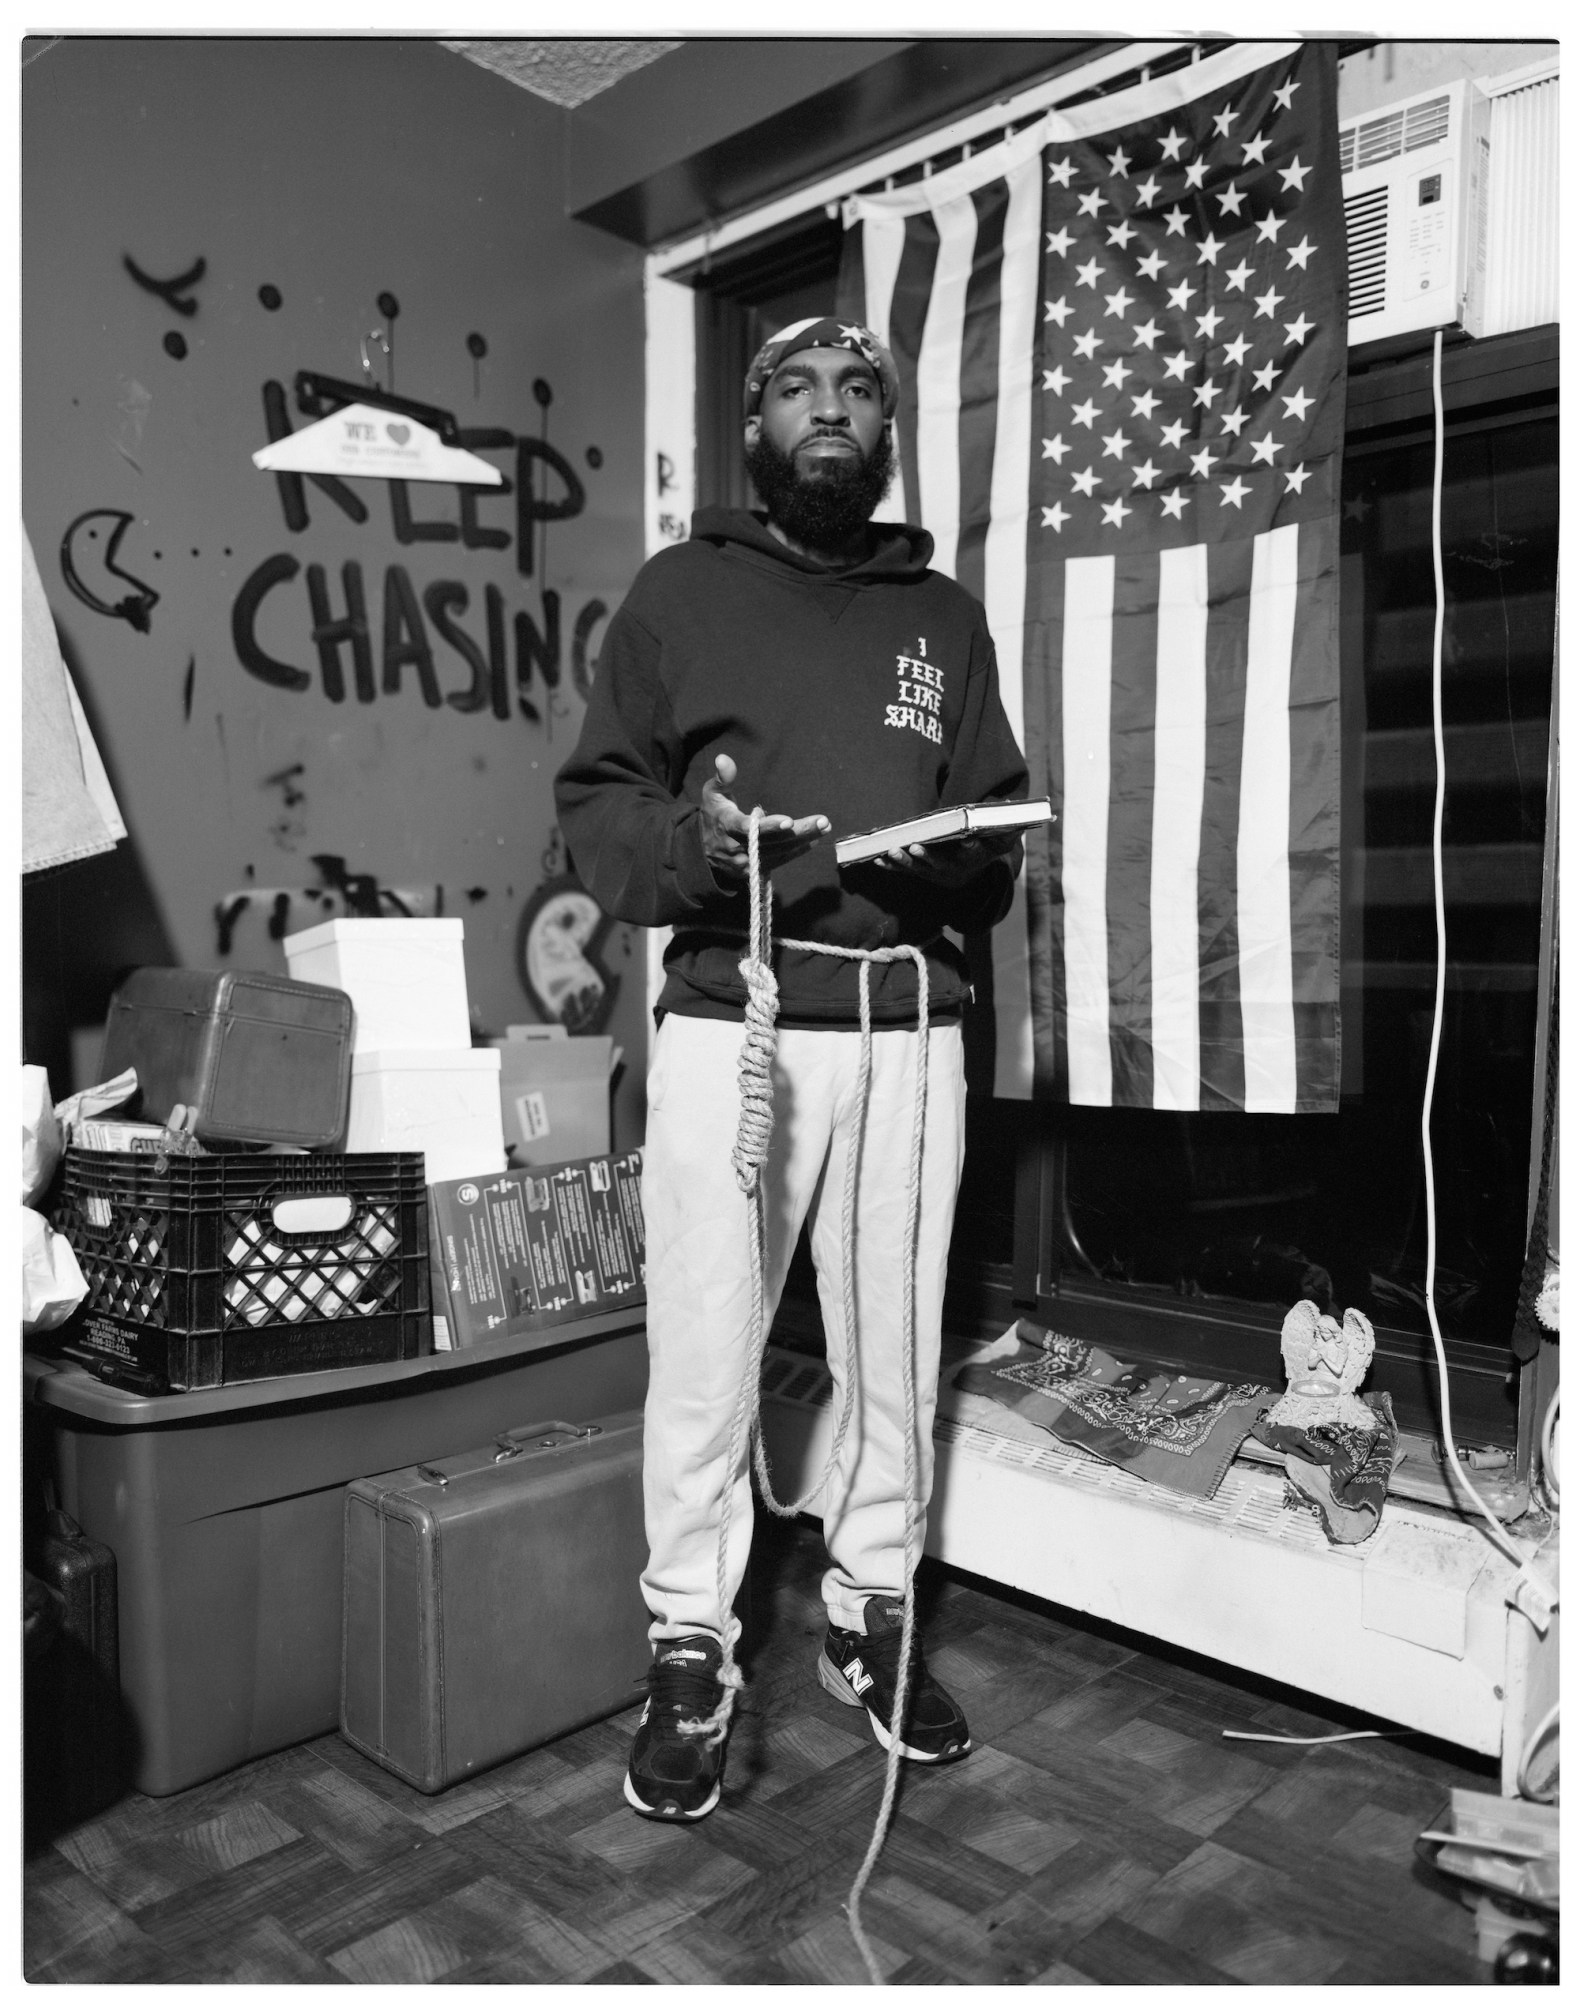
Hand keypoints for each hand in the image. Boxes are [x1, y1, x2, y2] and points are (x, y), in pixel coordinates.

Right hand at [700, 754, 828, 882]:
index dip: (769, 826)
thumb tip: (723, 758)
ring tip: (824, 827)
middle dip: (799, 831)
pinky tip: (813, 840)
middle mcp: (736, 847)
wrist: (704, 851)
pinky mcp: (754, 871)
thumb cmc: (714, 815)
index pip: (747, 828)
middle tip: (822, 821)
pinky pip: (779, 860)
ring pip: (779, 851)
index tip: (789, 822)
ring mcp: (745, 863)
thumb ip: (722, 777)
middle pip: (771, 840)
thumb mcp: (713, 794)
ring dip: (804, 840)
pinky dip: (797, 851)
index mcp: (726, 825)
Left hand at [874, 830, 1018, 888]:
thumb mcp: (1000, 842)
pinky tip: (876, 858)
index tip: (969, 842)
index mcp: (972, 860)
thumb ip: (1009, 831)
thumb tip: (1015, 814)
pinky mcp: (918, 872)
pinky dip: (890, 866)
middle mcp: (951, 870)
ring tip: (890, 851)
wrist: (968, 876)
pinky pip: (902, 870)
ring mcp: (932, 873)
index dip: (972, 847)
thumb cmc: (984, 852)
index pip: (974, 853)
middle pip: (938, 865)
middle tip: (914, 847)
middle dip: (926, 856)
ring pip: (916, 869)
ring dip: (902, 861)